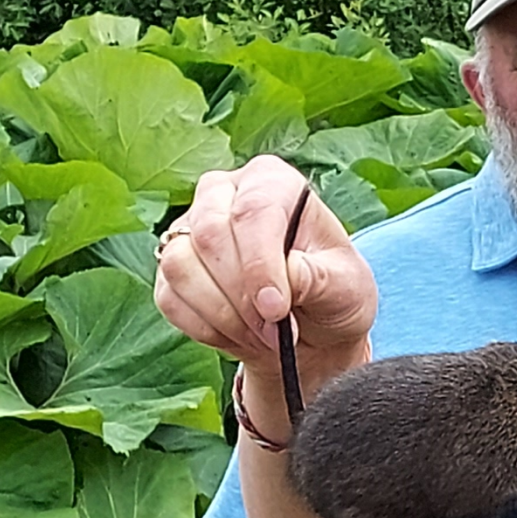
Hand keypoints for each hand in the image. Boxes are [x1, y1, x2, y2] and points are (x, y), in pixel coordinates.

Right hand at [154, 154, 376, 381]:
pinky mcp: (171, 267)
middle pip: (209, 235)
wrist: (310, 327)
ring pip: (179, 265)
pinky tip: (239, 335)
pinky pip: (169, 298)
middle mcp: (223, 193)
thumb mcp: (347, 286)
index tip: (276, 309)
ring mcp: (189, 228)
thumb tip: (288, 274)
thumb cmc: (333, 292)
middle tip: (274, 330)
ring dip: (222, 314)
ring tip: (263, 336)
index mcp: (272, 181)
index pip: (254, 211)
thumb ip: (320, 278)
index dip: (260, 264)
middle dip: (242, 295)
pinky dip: (205, 328)